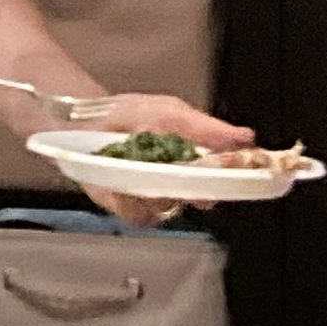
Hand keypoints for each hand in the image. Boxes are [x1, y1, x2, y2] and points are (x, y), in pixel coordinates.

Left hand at [76, 93, 253, 226]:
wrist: (81, 119)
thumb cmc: (128, 115)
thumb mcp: (168, 111)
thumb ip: (204, 126)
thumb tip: (245, 136)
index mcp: (194, 163)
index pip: (224, 179)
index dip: (233, 178)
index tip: (235, 171)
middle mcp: (177, 184)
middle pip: (200, 198)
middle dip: (198, 189)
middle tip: (188, 174)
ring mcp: (151, 198)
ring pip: (169, 208)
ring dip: (162, 192)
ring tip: (149, 172)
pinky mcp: (125, 207)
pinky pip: (138, 214)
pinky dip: (133, 202)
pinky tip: (125, 187)